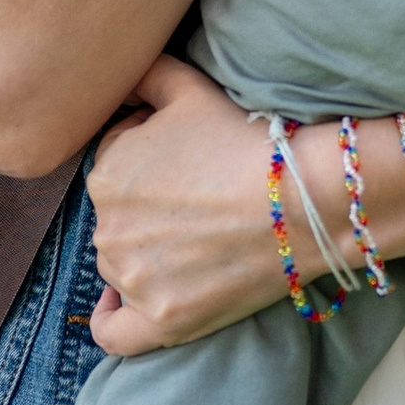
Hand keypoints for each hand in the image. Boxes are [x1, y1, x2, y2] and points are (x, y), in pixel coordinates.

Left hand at [86, 57, 288, 350]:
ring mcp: (133, 278)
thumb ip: (143, 74)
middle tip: (200, 203)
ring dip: (145, 255)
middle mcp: (107, 228)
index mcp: (105, 173)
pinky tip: (125, 303)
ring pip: (120, 267)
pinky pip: (113, 333)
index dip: (151, 165)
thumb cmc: (245, 140)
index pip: (115, 169)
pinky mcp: (161, 320)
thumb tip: (121, 71)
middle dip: (148, 210)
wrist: (299, 198)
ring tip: (197, 241)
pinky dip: (112, 318)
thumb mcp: (188, 88)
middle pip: (117, 220)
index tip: (188, 167)